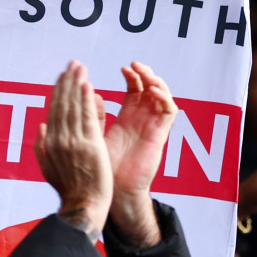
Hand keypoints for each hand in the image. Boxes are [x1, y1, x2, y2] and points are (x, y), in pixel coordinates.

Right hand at [35, 60, 111, 241]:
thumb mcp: (48, 169)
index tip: (63, 77)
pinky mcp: (89, 144)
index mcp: (49, 143)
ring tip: (80, 68)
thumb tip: (40, 126)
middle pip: (62, 104)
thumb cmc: (68, 190)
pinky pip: (86, 116)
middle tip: (72, 64)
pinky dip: (86, 99)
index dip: (58, 92)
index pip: (53, 111)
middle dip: (67, 82)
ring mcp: (73, 141)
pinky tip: (87, 84)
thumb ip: (41, 147)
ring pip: (73, 106)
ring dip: (76, 84)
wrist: (83, 205)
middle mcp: (58, 139)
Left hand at [104, 61, 176, 247]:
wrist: (110, 190)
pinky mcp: (159, 135)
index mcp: (126, 118)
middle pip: (150, 89)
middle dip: (144, 74)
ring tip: (144, 74)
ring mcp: (151, 126)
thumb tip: (88, 93)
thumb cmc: (101, 167)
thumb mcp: (93, 134)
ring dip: (156, 81)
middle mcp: (141, 120)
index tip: (124, 68)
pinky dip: (164, 98)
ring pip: (163, 96)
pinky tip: (152, 91)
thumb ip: (93, 114)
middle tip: (134, 65)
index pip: (134, 89)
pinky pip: (169, 112)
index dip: (131, 76)